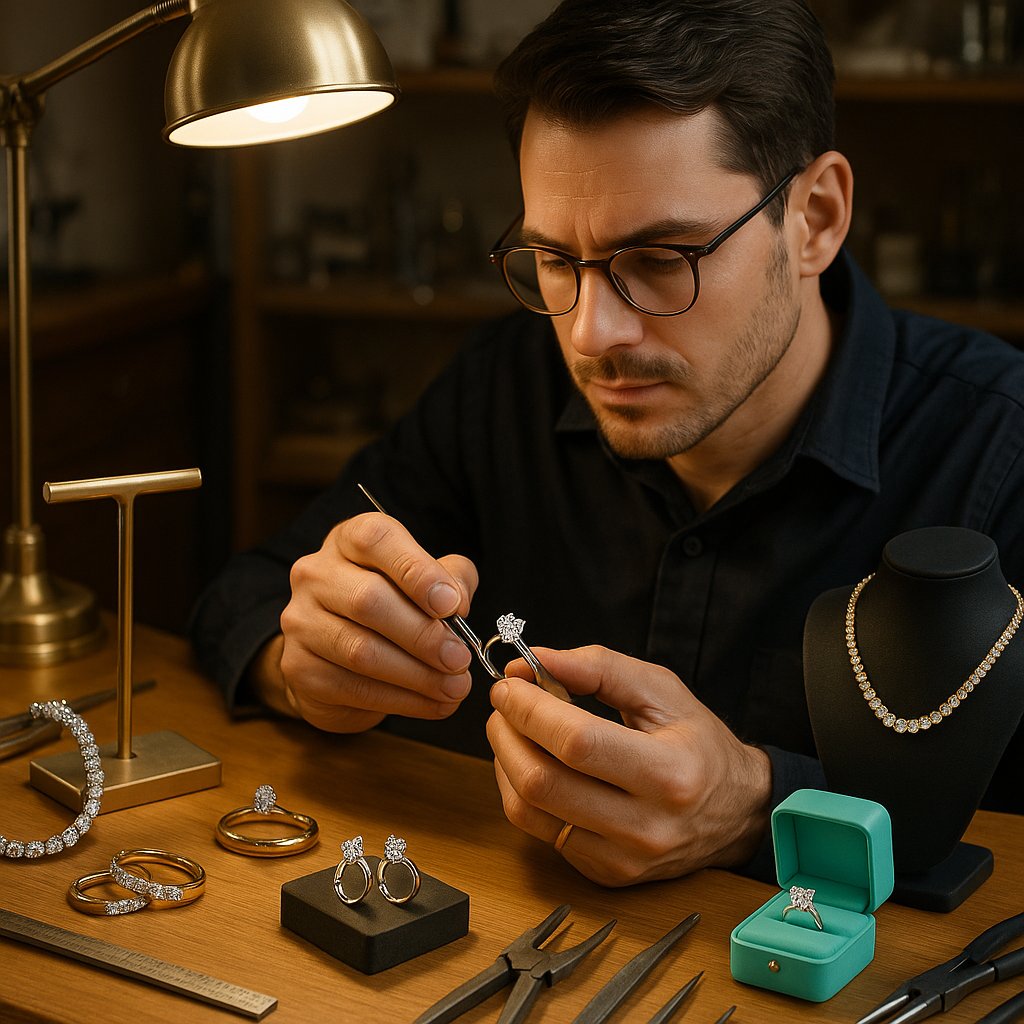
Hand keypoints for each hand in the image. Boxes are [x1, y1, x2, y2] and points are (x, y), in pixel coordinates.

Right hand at [265, 511, 477, 732]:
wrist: (337, 654)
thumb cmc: (393, 605)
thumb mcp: (427, 579)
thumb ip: (451, 578)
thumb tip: (457, 602)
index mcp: (349, 541)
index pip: (375, 539)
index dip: (416, 570)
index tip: (451, 603)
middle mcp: (316, 574)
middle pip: (368, 600)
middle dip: (423, 634)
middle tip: (459, 659)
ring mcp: (301, 621)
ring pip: (360, 650)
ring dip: (416, 674)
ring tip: (454, 687)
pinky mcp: (299, 666)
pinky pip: (352, 687)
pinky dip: (401, 700)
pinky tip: (432, 704)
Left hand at [487, 645, 771, 884]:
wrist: (738, 812)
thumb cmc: (698, 742)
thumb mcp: (661, 689)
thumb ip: (598, 667)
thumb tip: (534, 661)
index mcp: (670, 772)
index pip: (577, 742)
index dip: (530, 709)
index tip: (511, 684)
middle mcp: (647, 825)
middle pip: (543, 782)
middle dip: (507, 733)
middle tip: (505, 703)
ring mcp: (624, 857)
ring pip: (529, 811)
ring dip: (505, 761)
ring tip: (511, 729)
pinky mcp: (606, 873)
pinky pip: (538, 832)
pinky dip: (520, 791)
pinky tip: (529, 762)